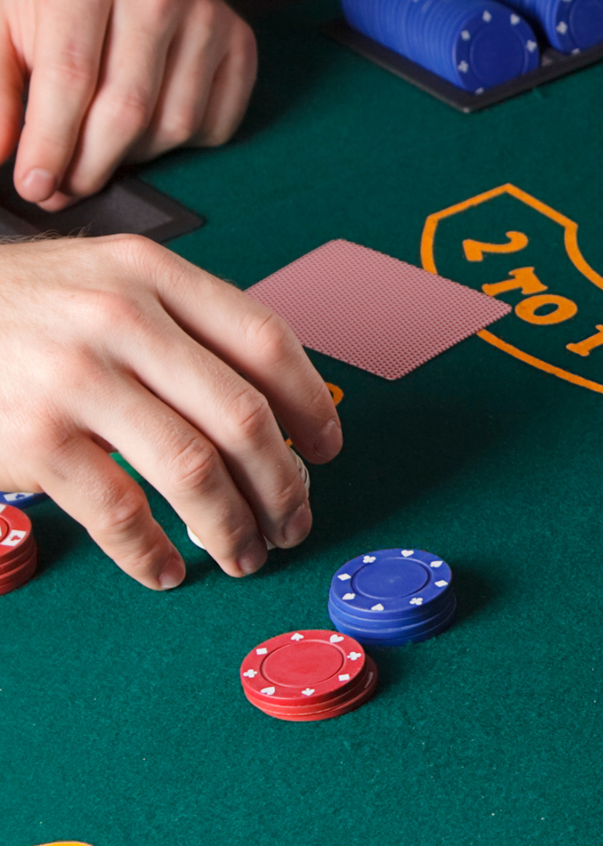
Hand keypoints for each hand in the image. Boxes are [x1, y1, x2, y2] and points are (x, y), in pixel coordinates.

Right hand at [0, 235, 339, 586]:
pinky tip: (166, 570)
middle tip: (295, 520)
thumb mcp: (101, 284)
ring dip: (232, 526)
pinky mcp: (34, 437)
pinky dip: (153, 552)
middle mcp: (120, 318)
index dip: (312, 404)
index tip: (328, 449)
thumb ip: (180, 326)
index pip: (266, 342)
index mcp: (151, 276)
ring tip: (244, 553)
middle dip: (283, 482)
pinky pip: (119, 511)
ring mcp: (75, 378)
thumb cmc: (20, 313)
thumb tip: (277, 407)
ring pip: (194, 470)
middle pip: (243, 416)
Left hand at [2, 0, 255, 209]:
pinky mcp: (240, 42)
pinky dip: (180, 145)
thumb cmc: (61, 3)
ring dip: (134, 157)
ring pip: (175, 125)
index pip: (71, 78)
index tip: (36, 187)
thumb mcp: (7, 28)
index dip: (51, 143)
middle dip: (91, 165)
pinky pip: (215, 124)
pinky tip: (149, 129)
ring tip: (103, 150)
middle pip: (128, 110)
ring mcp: (207, 17)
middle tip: (67, 189)